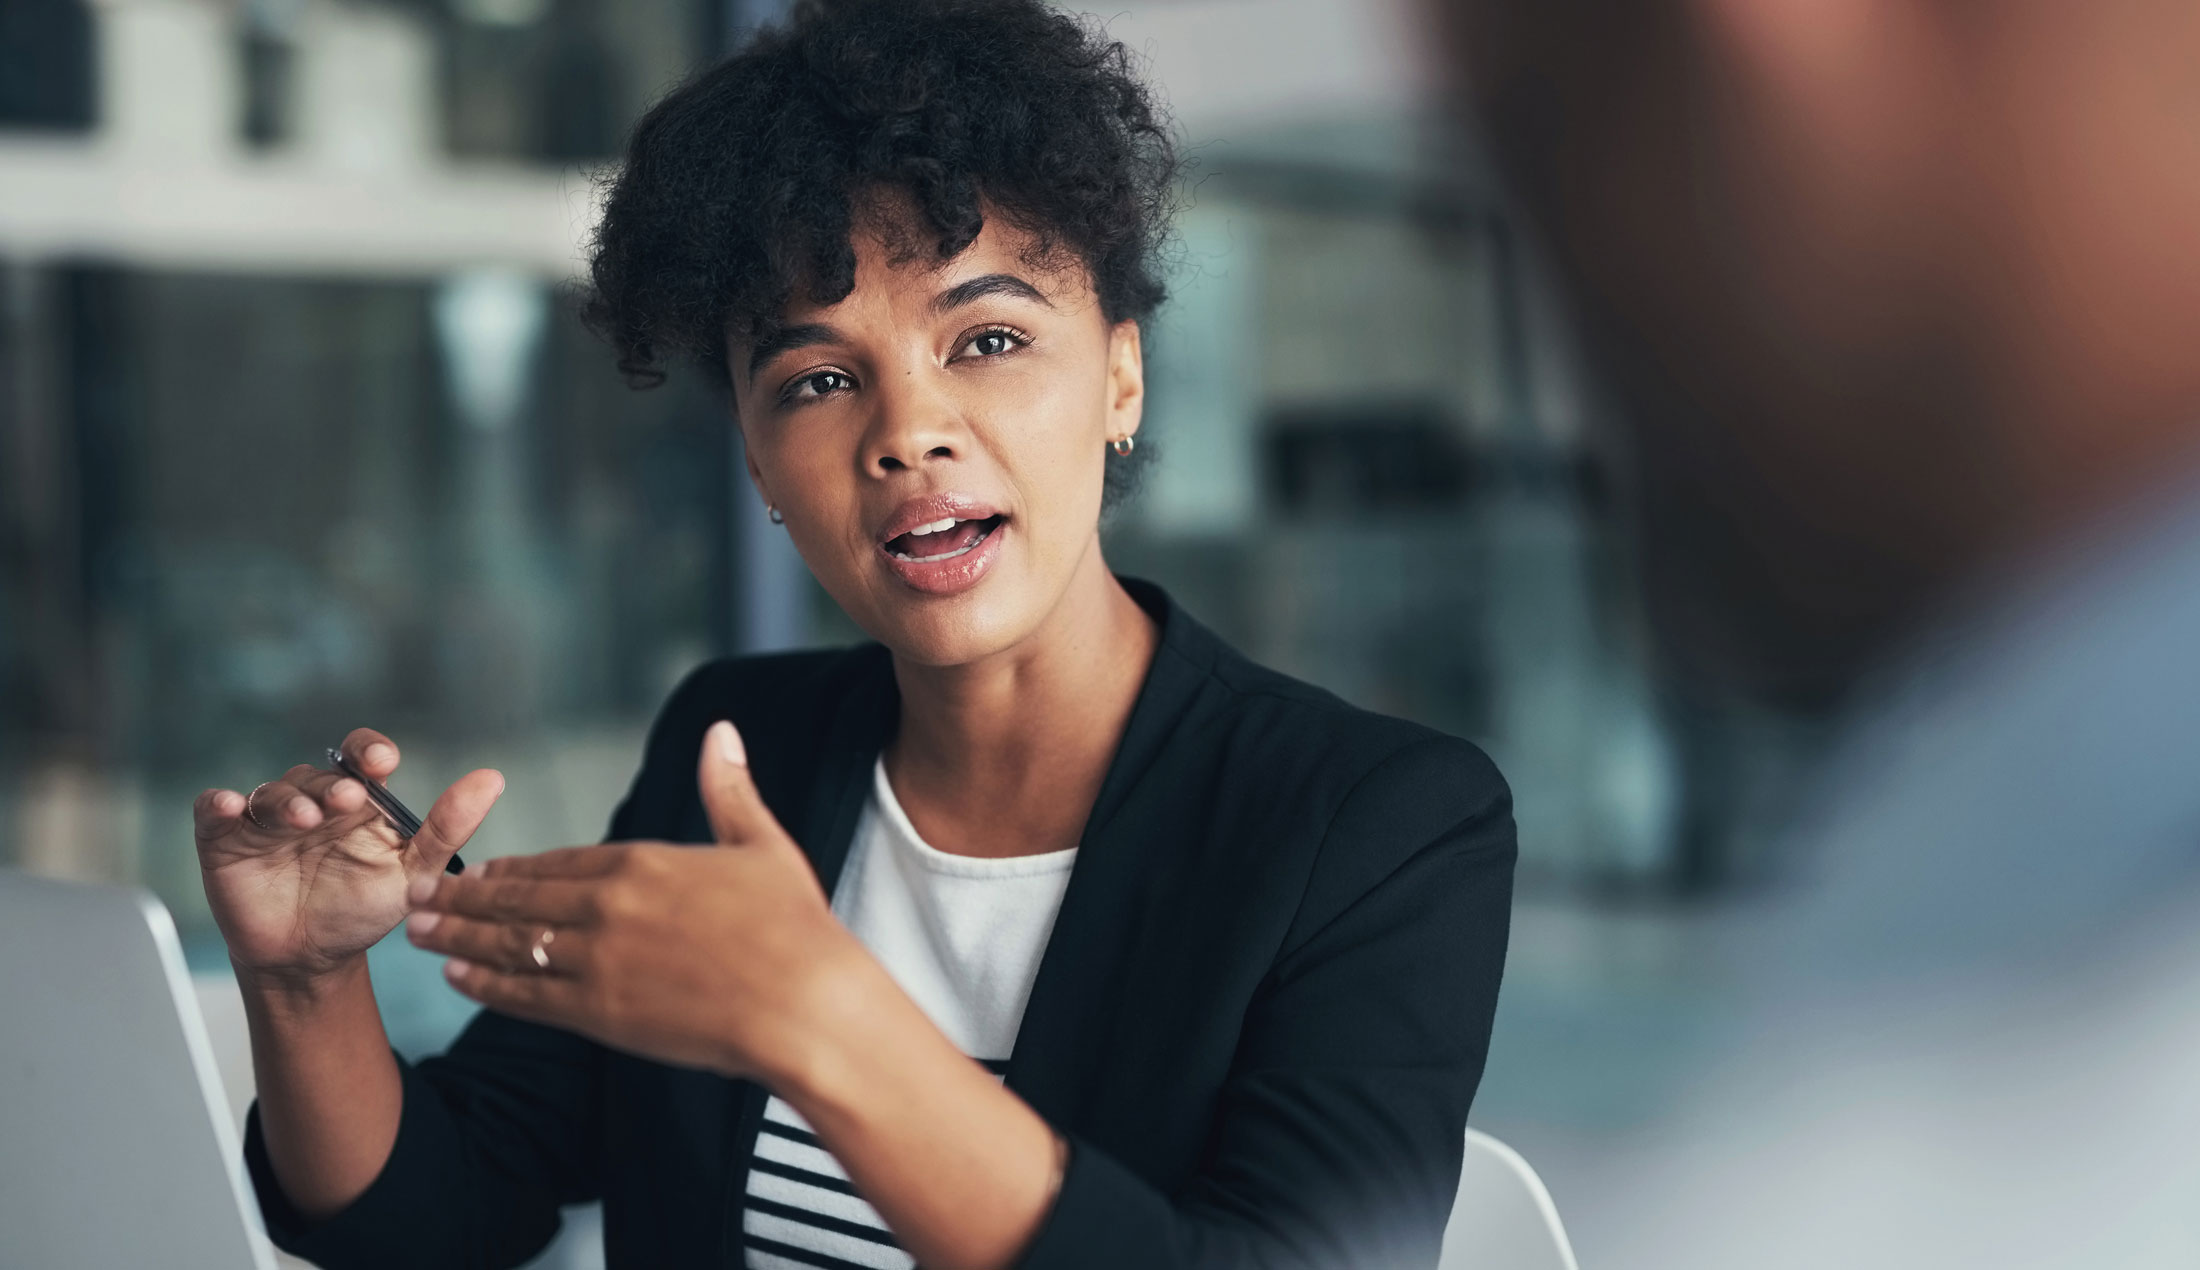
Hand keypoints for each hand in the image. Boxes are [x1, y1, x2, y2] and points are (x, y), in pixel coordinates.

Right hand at [196, 728, 504, 986]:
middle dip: (332, 785)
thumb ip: (448, 828)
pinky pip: (214, 813)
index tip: (381, 760)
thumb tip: (493, 779)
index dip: (368, 750)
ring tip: (305, 818)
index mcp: (359, 800)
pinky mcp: (225, 841)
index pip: (361, 755)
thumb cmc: (362, 909)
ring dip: (287, 800)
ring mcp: (267, 819)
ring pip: (272, 792)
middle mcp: (313, 800)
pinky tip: (226, 805)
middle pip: (317, 775)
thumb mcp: (413, 873)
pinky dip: (218, 805)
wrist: (311, 960)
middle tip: (347, 800)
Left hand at [404, 720, 861, 1080]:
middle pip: (520, 899)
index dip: (515, 867)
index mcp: (644, 862)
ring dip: (460, 938)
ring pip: (510, 945)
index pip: (561, 861)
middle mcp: (608, 906)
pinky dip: (487, 987)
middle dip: (465, 897)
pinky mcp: (599, 1014)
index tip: (480, 867)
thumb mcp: (763, 846)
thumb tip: (720, 732)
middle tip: (421, 895)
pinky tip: (459, 979)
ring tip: (421, 934)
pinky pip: (527, 996)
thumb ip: (730, 791)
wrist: (803, 1004)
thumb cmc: (795, 927)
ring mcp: (597, 961)